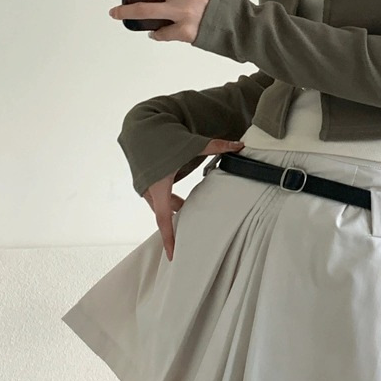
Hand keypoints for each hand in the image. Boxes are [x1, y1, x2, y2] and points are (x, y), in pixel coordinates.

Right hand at [143, 138, 244, 260]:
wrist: (141, 125)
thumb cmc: (165, 136)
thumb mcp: (193, 143)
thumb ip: (217, 147)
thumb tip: (240, 146)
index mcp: (159, 186)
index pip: (164, 219)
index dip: (169, 238)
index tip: (173, 255)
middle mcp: (149, 189)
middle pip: (164, 213)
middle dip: (177, 222)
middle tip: (191, 231)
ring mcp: (144, 185)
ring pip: (159, 204)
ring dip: (173, 209)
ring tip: (187, 212)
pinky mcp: (143, 179)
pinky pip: (156, 197)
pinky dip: (167, 200)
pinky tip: (177, 200)